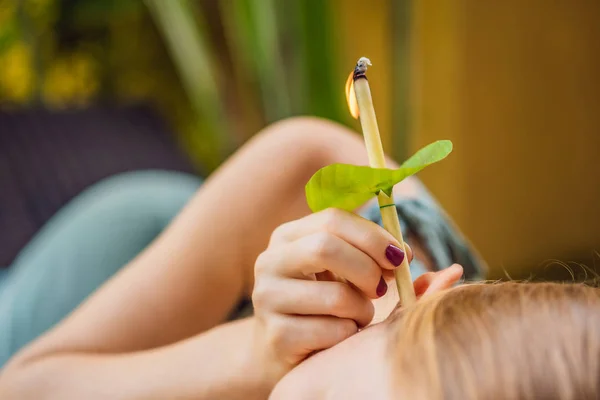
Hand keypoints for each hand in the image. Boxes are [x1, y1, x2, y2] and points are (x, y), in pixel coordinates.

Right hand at [251, 208, 412, 385]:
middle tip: (380, 289)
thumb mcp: (340, 271)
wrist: (281, 349)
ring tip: (357, 316)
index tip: (398, 256)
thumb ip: (370, 255)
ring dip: (362, 309)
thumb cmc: (321, 303)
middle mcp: (270, 262)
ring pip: (336, 296)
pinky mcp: (276, 336)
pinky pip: (333, 331)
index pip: (332, 219)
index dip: (372, 236)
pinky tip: (340, 337)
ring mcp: (267, 299)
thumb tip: (404, 254)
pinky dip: (349, 334)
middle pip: (325, 248)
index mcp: (287, 237)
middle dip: (367, 269)